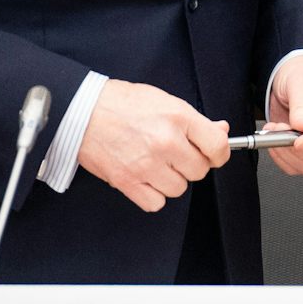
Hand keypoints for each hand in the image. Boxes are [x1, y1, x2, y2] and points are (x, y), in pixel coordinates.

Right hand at [78, 78, 230, 211]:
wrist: (82, 111)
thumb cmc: (121, 103)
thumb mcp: (165, 100)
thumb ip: (194, 120)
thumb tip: (220, 130)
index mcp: (178, 118)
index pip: (218, 147)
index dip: (219, 153)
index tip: (213, 154)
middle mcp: (165, 142)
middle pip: (199, 171)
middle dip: (190, 164)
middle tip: (177, 154)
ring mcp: (147, 164)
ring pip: (178, 189)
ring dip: (171, 180)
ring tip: (157, 164)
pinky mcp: (127, 182)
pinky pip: (155, 203)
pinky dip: (153, 195)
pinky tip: (146, 178)